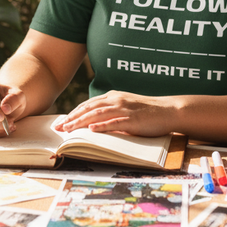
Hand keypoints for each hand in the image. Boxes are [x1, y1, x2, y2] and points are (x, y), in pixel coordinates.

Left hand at [55, 91, 180, 136]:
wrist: (168, 110)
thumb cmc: (147, 112)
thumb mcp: (125, 109)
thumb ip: (111, 113)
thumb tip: (94, 124)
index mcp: (113, 96)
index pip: (88, 104)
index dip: (73, 113)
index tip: (62, 121)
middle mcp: (116, 100)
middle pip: (88, 108)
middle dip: (72, 118)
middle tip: (59, 127)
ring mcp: (124, 109)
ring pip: (97, 114)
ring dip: (81, 122)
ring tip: (69, 129)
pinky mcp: (132, 119)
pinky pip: (114, 122)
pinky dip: (102, 126)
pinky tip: (91, 130)